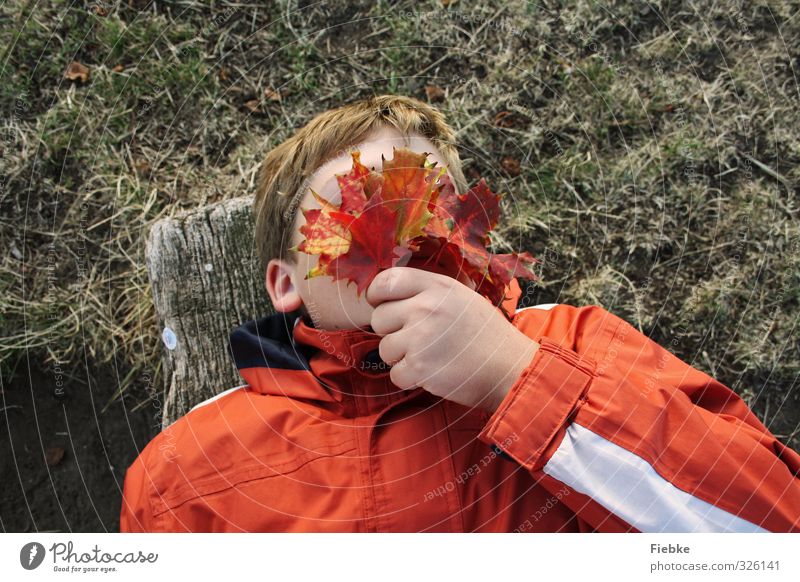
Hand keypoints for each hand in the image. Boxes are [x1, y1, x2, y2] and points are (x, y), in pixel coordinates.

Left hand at [366, 267, 539, 411]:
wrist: (510, 368)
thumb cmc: (485, 334)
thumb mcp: (461, 297)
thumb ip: (427, 291)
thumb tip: (389, 292)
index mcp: (437, 286)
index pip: (386, 281)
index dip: (377, 295)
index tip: (382, 306)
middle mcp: (426, 307)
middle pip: (379, 318)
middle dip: (392, 332)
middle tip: (417, 339)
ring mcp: (421, 337)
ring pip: (385, 348)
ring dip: (401, 358)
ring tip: (430, 356)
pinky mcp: (420, 367)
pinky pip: (395, 374)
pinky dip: (410, 379)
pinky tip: (433, 373)